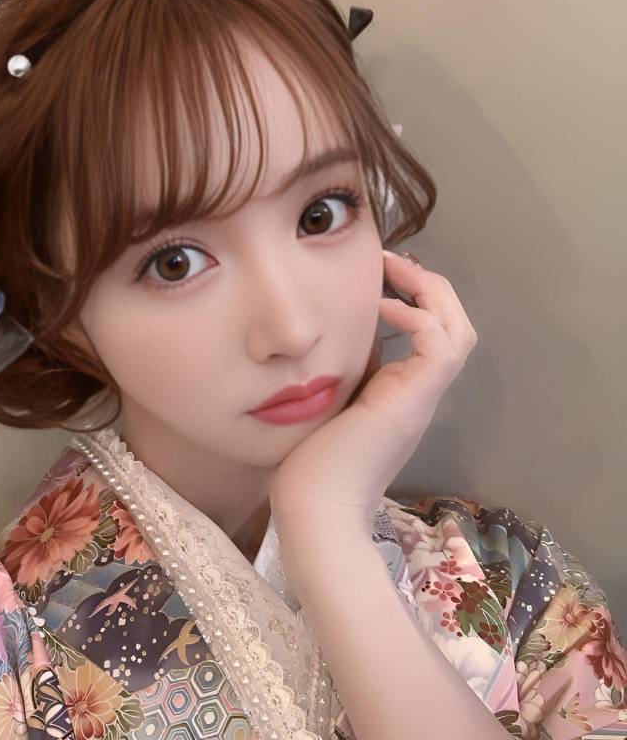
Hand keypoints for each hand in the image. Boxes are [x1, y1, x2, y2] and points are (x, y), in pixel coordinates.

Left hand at [270, 250, 477, 531]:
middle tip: (391, 261)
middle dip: (429, 286)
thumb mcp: (328, 403)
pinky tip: (382, 307)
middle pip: (455, 326)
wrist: (315, 507)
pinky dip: (419, 317)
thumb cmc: (310, 461)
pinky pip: (441, 345)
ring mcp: (419, 398)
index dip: (413, 299)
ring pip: (459, 331)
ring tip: (393, 270)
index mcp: (399, 393)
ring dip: (430, 292)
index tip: (377, 276)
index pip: (429, 335)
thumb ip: (339, 373)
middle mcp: (418, 393)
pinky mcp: (412, 401)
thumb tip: (325, 339)